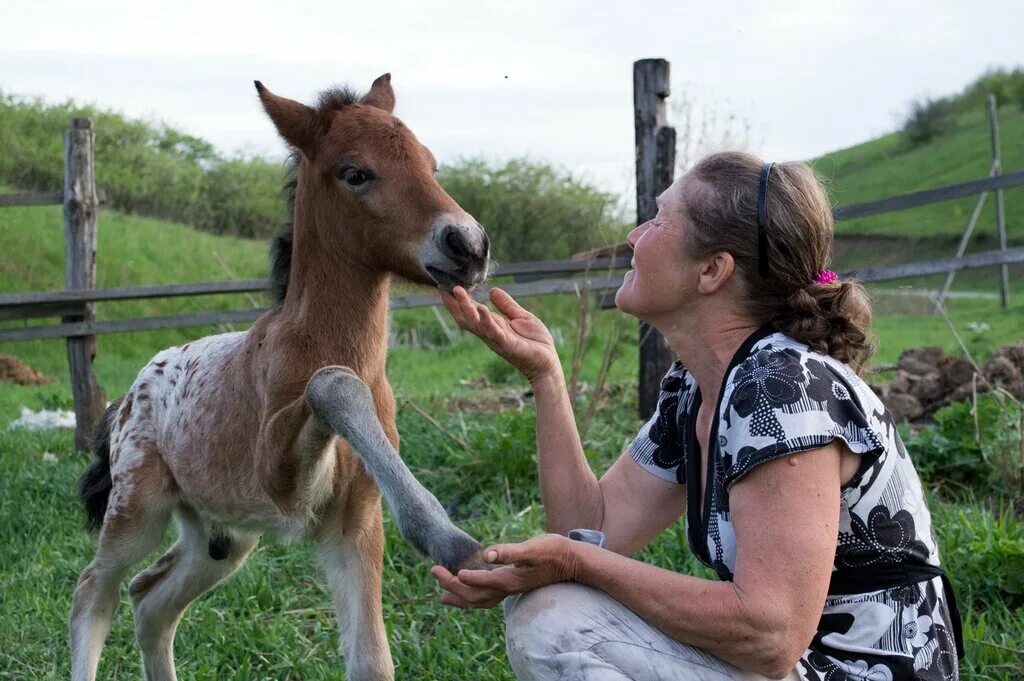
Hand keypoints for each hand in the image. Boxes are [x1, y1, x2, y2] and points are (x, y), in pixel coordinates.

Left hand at [430, 534, 581, 608]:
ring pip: (480, 601)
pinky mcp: (514, 585)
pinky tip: (468, 588)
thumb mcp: (533, 548)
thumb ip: (510, 552)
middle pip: (475, 595)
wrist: (573, 562)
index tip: (441, 569)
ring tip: (442, 594)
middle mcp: (508, 588)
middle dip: (452, 586)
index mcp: (510, 580)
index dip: (459, 578)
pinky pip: (488, 597)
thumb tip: (487, 554)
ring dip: (460, 597)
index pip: (479, 583)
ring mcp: (511, 589)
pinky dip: (473, 596)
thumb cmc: (554, 551)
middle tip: (434, 571)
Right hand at [440, 286, 560, 384]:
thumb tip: (492, 290)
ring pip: (475, 324)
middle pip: (466, 319)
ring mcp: (497, 339)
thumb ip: (506, 305)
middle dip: (454, 304)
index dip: (457, 302)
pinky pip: (494, 332)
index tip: (445, 287)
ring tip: (458, 292)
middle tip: (445, 288)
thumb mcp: (521, 317)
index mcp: (492, 325)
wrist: (548, 362)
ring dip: (465, 308)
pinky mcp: (508, 344)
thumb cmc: (535, 342)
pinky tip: (481, 308)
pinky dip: (486, 320)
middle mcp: (490, 333)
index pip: (470, 313)